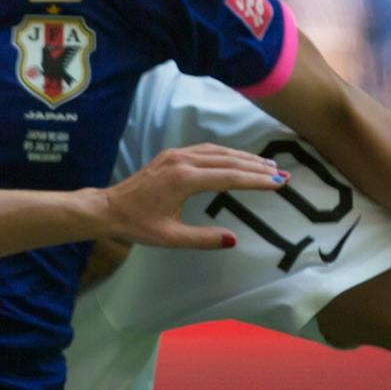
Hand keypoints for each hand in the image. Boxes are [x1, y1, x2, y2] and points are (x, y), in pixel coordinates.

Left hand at [102, 144, 286, 250]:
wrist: (108, 207)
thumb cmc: (137, 225)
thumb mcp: (170, 238)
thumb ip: (202, 239)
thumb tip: (233, 239)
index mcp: (183, 179)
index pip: (229, 177)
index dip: (256, 180)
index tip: (278, 183)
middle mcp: (181, 161)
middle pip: (227, 160)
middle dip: (256, 167)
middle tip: (282, 174)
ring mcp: (175, 155)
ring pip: (217, 151)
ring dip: (243, 157)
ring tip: (267, 165)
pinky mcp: (171, 155)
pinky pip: (205, 150)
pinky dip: (226, 154)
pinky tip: (237, 159)